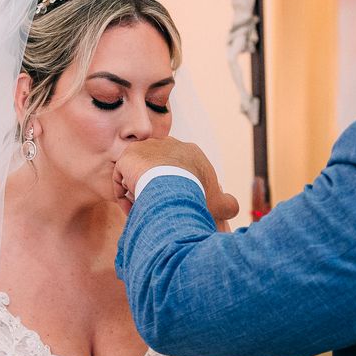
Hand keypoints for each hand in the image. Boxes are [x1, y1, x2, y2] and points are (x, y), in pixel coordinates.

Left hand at [115, 138, 238, 225]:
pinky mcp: (127, 157)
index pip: (180, 169)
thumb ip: (227, 204)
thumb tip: (232, 208)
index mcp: (190, 152)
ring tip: (144, 210)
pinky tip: (132, 208)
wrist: (172, 189)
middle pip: (158, 170)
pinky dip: (125, 195)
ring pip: (139, 174)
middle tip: (157, 209)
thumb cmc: (196, 196)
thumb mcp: (218, 203)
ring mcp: (146, 148)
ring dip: (140, 192)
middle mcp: (168, 144)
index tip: (174, 205)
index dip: (176, 190)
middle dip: (157, 189)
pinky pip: (122, 179)